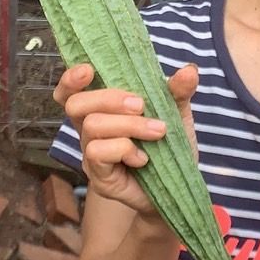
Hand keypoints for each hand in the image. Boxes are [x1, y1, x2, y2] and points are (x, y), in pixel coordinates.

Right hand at [52, 62, 199, 215]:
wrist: (179, 189)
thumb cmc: (171, 148)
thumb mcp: (177, 115)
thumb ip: (178, 92)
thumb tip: (189, 70)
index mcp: (103, 111)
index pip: (71, 93)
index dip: (70, 80)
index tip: (88, 70)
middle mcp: (91, 132)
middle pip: (76, 105)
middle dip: (109, 99)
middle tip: (141, 105)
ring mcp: (92, 156)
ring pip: (92, 126)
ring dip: (128, 125)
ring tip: (158, 132)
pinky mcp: (99, 178)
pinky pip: (99, 153)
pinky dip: (125, 149)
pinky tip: (144, 158)